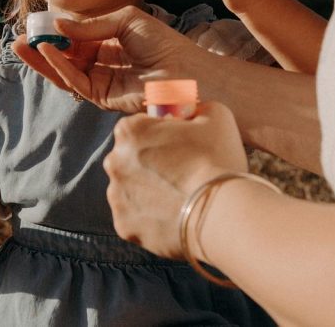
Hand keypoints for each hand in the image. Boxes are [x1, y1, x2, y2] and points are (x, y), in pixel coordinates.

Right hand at [13, 5, 205, 113]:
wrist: (185, 71)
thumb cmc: (164, 43)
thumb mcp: (125, 20)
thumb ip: (91, 26)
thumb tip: (59, 25)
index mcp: (111, 42)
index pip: (77, 37)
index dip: (57, 31)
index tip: (38, 23)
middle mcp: (103, 62)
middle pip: (66, 55)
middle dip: (43, 47)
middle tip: (21, 37)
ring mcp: (102, 81)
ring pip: (65, 71)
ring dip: (43, 59)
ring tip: (23, 46)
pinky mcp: (102, 97)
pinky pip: (76, 82)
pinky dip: (59, 68)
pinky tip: (48, 53)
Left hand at [103, 103, 247, 258]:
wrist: (221, 213)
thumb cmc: (217, 159)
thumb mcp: (216, 115)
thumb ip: (197, 108)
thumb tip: (194, 113)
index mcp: (129, 131)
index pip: (139, 128)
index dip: (161, 136)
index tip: (179, 146)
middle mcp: (113, 162)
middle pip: (130, 160)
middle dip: (151, 165)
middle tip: (181, 175)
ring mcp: (116, 196)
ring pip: (131, 191)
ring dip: (149, 193)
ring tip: (181, 199)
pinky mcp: (124, 226)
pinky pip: (136, 219)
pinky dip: (152, 220)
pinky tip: (175, 217)